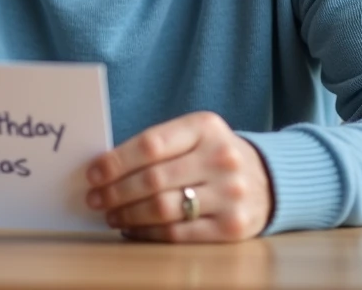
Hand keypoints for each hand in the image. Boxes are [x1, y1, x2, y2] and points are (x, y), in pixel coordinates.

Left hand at [85, 111, 272, 241]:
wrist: (269, 180)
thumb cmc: (214, 156)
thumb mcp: (195, 136)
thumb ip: (158, 147)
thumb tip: (104, 169)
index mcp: (206, 126)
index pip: (150, 144)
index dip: (115, 161)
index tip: (92, 173)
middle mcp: (221, 157)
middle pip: (152, 179)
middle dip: (115, 191)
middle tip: (95, 199)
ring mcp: (230, 194)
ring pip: (162, 208)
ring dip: (127, 214)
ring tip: (111, 215)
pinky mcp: (232, 227)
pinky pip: (177, 234)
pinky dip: (147, 233)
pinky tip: (132, 229)